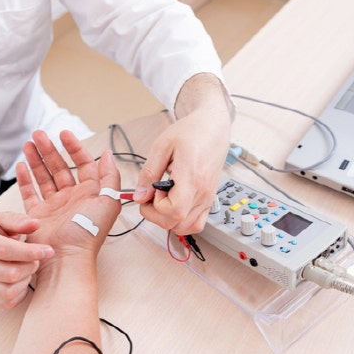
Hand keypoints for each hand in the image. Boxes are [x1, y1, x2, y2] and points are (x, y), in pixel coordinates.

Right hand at [0, 211, 54, 308]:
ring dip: (26, 280)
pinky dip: (20, 292)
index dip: (29, 252)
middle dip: (30, 266)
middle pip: (9, 274)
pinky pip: (7, 302)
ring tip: (27, 267)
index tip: (48, 250)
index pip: (4, 250)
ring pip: (8, 291)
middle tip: (36, 258)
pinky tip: (21, 278)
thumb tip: (36, 224)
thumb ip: (17, 220)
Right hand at [16, 130, 120, 261]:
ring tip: (28, 144)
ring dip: (36, 159)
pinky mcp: (38, 215)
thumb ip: (110, 175)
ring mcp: (54, 206)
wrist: (67, 258)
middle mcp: (72, 198)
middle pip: (59, 167)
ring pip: (43, 177)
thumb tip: (108, 153)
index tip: (64, 134)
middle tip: (38, 134)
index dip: (74, 148)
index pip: (82, 164)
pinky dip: (24, 179)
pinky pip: (29, 193)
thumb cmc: (89, 232)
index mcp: (90, 193)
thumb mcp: (109, 201)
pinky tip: (20, 165)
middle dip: (49, 150)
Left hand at [134, 73, 232, 233]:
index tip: (151, 192)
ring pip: (186, 227)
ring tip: (162, 199)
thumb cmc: (190, 131)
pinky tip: (173, 204)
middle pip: (177, 224)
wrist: (213, 127)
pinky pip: (196, 222)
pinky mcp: (209, 199)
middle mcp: (203, 192)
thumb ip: (149, 173)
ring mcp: (208, 198)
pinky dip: (182, 221)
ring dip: (168, 219)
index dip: (156, 207)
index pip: (174, 211)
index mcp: (192, 177)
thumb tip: (139, 196)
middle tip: (151, 195)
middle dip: (156, 215)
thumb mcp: (162, 146)